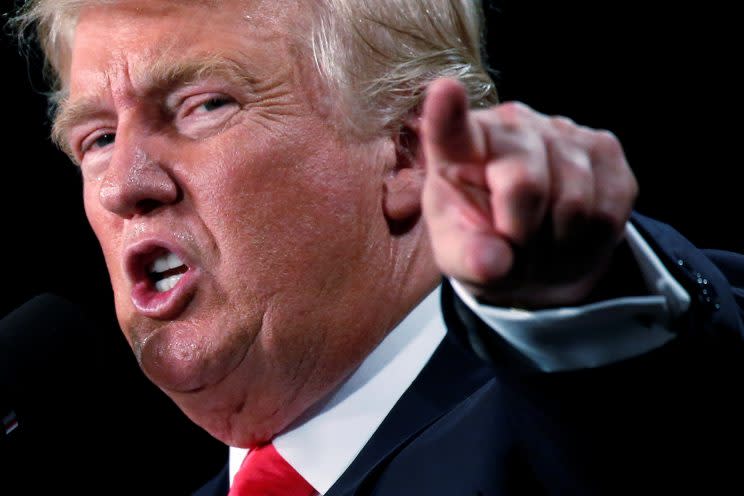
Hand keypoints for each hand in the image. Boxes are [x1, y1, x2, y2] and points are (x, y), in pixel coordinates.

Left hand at [421, 78, 637, 307]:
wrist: (531, 246)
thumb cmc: (482, 241)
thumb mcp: (458, 256)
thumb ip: (467, 258)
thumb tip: (492, 263)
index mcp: (457, 150)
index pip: (451, 130)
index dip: (448, 112)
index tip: (445, 90)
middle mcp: (509, 126)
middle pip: (526, 186)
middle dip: (522, 237)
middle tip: (514, 252)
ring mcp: (560, 130)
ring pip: (575, 204)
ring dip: (558, 246)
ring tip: (540, 249)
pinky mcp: (604, 148)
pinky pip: (609, 211)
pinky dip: (591, 242)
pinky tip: (569, 237)